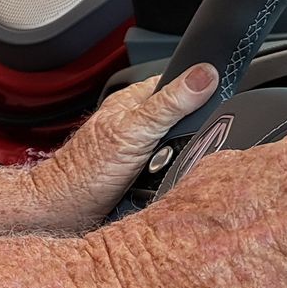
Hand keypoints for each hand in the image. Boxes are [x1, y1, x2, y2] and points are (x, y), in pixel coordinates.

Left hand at [27, 64, 218, 229]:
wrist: (62, 212)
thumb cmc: (85, 171)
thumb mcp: (135, 132)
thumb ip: (169, 104)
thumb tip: (203, 75)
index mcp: (133, 101)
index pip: (177, 80)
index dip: (201, 86)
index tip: (224, 96)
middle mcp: (136, 121)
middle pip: (182, 115)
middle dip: (198, 127)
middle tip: (206, 141)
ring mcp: (137, 146)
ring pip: (178, 143)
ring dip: (188, 153)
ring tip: (190, 162)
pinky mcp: (139, 171)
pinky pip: (169, 166)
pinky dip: (176, 171)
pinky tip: (176, 178)